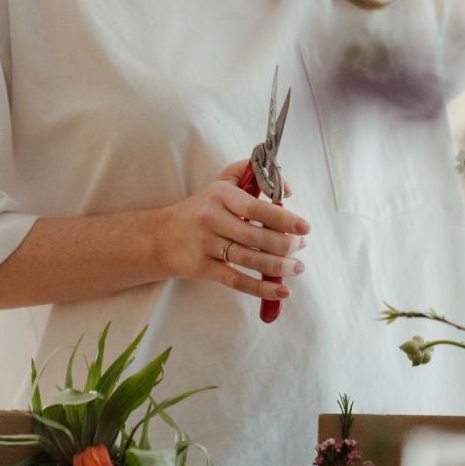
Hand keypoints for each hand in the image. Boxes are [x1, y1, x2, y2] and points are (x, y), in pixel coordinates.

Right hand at [159, 160, 309, 300]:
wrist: (160, 237)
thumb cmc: (200, 209)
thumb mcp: (221, 183)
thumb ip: (251, 174)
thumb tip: (287, 189)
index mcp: (221, 195)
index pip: (256, 207)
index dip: (284, 218)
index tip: (305, 227)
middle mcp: (212, 219)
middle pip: (256, 236)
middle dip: (286, 245)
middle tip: (302, 246)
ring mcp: (206, 245)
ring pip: (250, 259)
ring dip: (280, 266)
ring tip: (298, 267)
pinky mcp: (203, 268)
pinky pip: (237, 280)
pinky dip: (261, 289)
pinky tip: (282, 291)